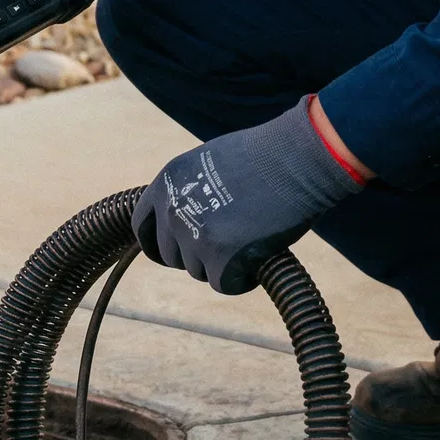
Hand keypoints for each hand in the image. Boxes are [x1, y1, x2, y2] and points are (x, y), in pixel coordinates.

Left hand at [134, 98, 365, 293]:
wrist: (297, 157)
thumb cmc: (266, 156)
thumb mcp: (211, 163)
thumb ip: (191, 191)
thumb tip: (185, 222)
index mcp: (168, 182)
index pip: (142, 225)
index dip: (159, 243)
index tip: (175, 252)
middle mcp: (173, 208)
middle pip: (171, 256)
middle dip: (197, 256)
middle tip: (228, 244)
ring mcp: (194, 233)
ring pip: (198, 271)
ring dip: (222, 265)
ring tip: (251, 241)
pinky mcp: (219, 256)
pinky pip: (223, 284)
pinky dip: (241, 279)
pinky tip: (259, 260)